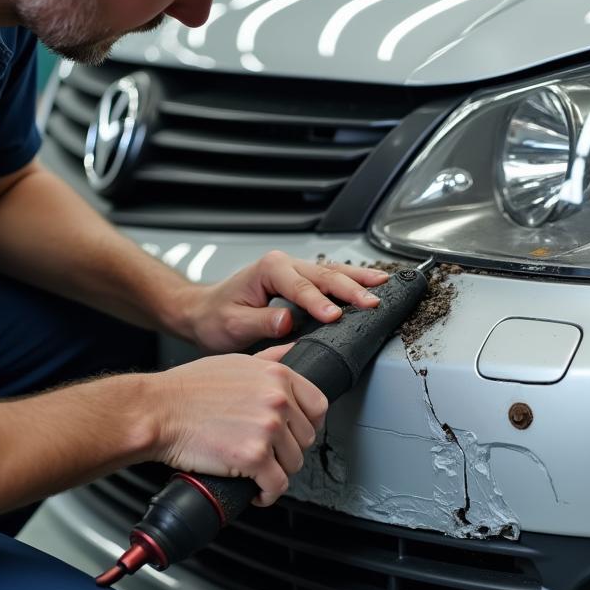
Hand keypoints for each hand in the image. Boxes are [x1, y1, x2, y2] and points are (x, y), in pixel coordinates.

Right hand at [152, 344, 327, 506]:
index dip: (309, 424)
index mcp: (277, 376)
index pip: (318, 405)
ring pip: (293, 464)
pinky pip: (276, 485)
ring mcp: (268, 428)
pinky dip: (268, 494)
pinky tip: (257, 491)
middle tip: (269, 454)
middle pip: (306, 438)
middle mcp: (278, 400)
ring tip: (259, 471)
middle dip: (289, 450)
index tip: (297, 434)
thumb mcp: (236, 362)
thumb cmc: (188, 388)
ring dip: (277, 472)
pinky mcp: (253, 456)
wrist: (157, 411)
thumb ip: (270, 359)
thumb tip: (293, 349)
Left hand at [186, 251, 388, 353]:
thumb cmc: (216, 317)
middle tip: (371, 302)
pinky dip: (353, 281)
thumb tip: (286, 320)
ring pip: (332, 272)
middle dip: (350, 289)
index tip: (333, 317)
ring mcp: (296, 271)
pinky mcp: (302, 281)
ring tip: (383, 284)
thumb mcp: (232, 324)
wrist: (206, 312)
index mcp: (268, 270)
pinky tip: (371, 283)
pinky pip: (331, 279)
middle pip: (324, 275)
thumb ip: (260, 322)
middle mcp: (284, 265)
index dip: (319, 303)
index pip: (300, 287)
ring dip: (359, 279)